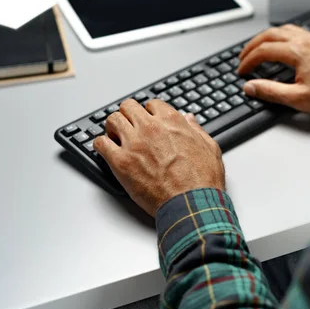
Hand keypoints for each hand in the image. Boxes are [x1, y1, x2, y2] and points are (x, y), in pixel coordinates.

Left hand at [93, 99, 224, 215]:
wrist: (192, 203)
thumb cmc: (202, 180)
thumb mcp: (209, 148)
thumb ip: (196, 130)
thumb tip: (189, 119)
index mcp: (172, 121)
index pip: (152, 104)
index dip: (149, 113)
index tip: (148, 121)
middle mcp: (151, 127)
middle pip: (128, 107)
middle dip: (128, 116)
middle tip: (129, 127)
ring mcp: (134, 143)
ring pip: (112, 120)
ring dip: (113, 127)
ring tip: (116, 137)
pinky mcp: (121, 162)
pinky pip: (100, 143)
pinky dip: (101, 145)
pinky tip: (107, 150)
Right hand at [238, 24, 309, 116]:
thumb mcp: (299, 99)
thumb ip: (271, 91)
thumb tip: (251, 87)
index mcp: (297, 52)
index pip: (264, 51)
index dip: (249, 61)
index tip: (242, 71)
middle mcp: (306, 40)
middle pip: (271, 35)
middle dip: (253, 45)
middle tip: (243, 56)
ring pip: (284, 29)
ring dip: (268, 37)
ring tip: (259, 47)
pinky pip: (297, 31)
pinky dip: (283, 35)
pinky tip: (283, 44)